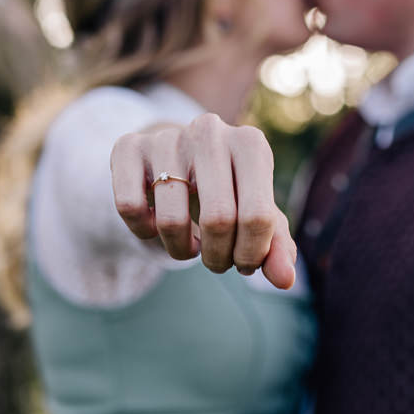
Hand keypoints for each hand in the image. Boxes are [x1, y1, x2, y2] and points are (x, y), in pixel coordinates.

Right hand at [109, 113, 296, 288]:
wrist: (178, 155)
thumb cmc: (228, 191)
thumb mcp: (257, 213)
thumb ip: (276, 247)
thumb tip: (285, 281)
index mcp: (250, 144)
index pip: (257, 217)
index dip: (251, 254)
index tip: (244, 262)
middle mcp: (210, 132)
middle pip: (218, 220)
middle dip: (219, 257)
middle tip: (218, 261)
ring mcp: (166, 136)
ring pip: (171, 221)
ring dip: (181, 251)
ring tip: (189, 245)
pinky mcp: (128, 146)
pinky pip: (130, 208)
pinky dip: (144, 232)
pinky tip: (156, 225)